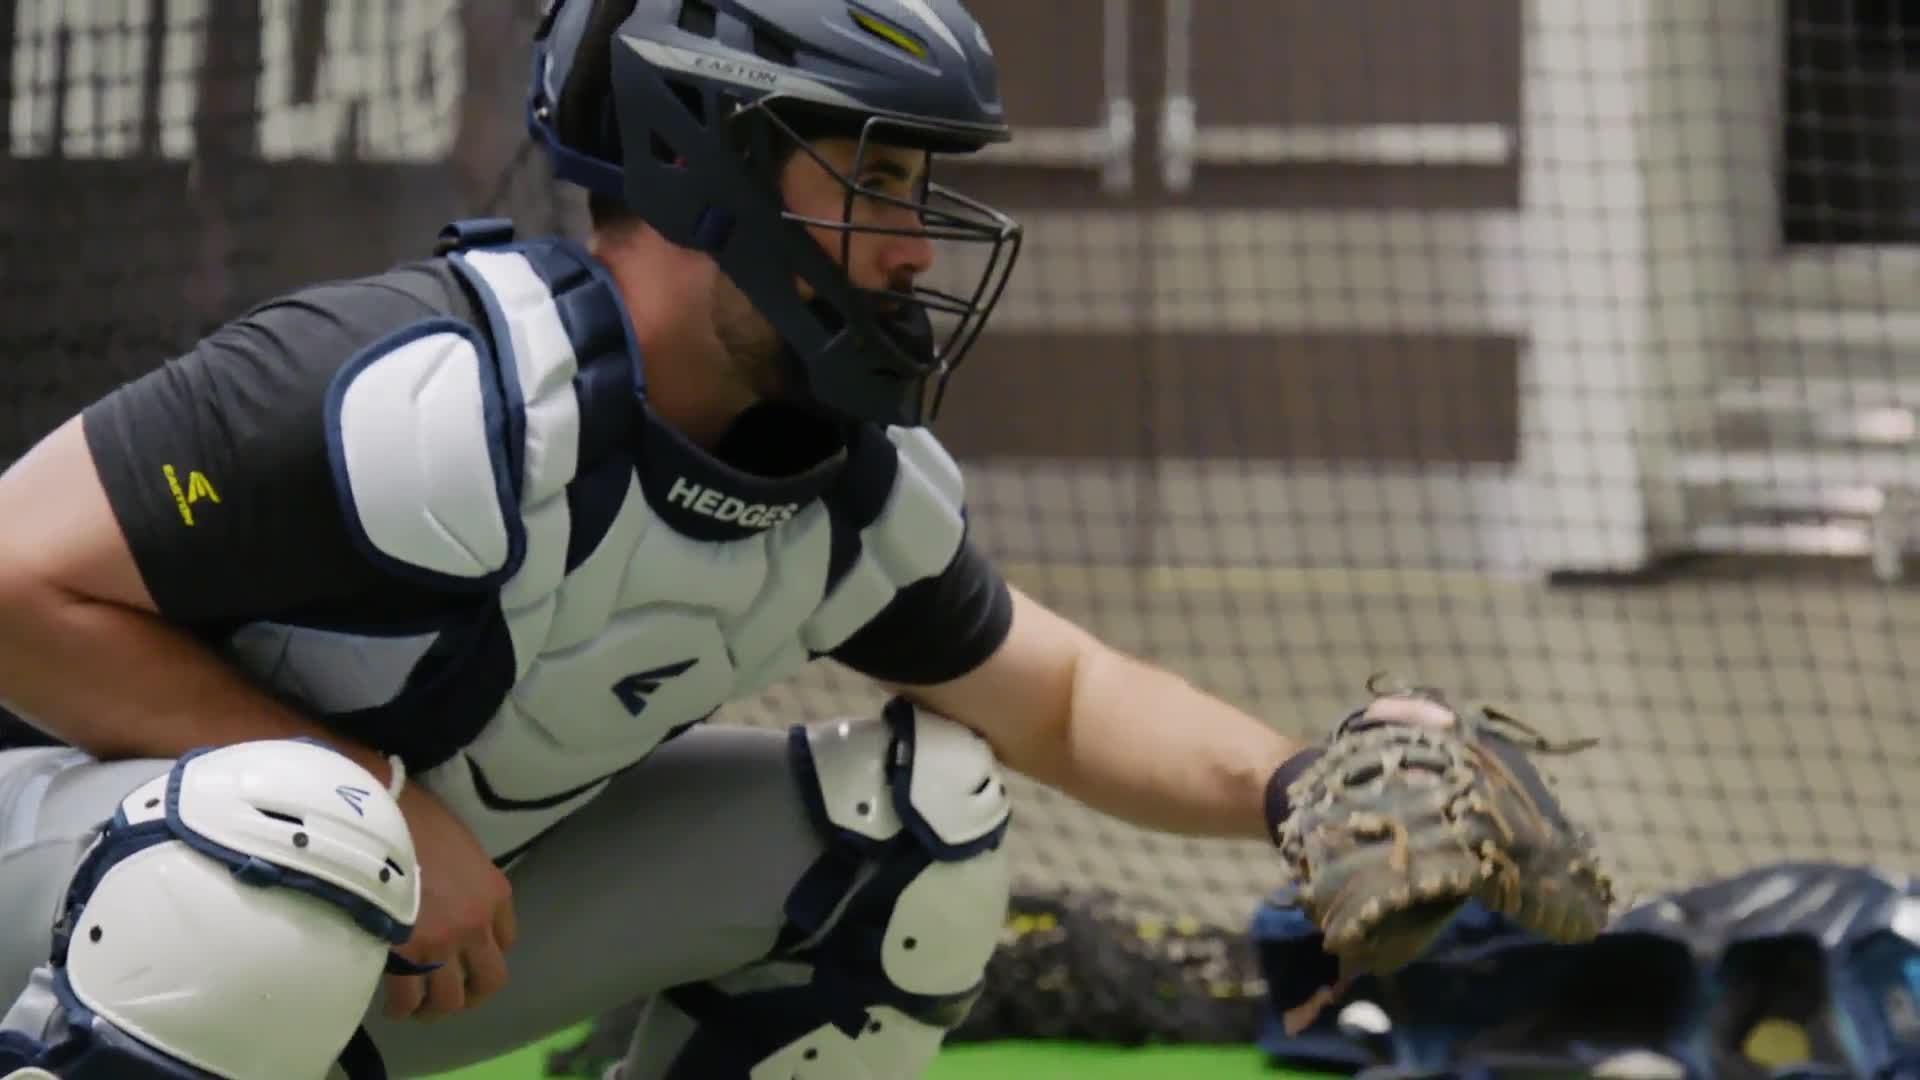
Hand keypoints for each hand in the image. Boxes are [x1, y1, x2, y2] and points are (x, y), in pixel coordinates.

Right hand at [381, 782, 516, 1021]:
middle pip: (489, 980)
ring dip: (436, 1008)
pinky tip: (392, 1006)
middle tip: (449, 996)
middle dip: (471, 994)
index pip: (506, 940)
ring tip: (418, 1008)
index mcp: (494, 894)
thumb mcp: (460, 847)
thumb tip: (450, 896)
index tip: (466, 957)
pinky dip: (402, 1008)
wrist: (378, 817)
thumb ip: (465, 880)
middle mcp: (477, 924)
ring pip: (450, 999)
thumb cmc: (415, 818)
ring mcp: (444, 943)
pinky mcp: (407, 955)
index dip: (486, 954)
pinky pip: (409, 998)